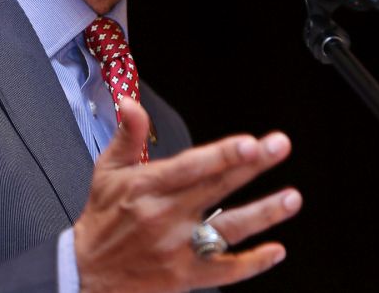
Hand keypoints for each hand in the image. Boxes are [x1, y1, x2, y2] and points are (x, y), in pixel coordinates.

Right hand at [74, 99, 301, 292]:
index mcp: (147, 187)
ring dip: (263, 214)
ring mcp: (177, 249)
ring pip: (228, 229)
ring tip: (291, 198)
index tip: (248, 142)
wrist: (88, 275)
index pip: (190, 167)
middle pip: (216, 188)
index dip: (221, 154)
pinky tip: (276, 251)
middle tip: (279, 146)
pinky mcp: (185, 277)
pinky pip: (225, 271)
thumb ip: (127, 135)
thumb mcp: (107, 171)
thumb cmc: (102, 219)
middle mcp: (165, 217)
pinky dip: (253, 263)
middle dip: (251, 167)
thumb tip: (131, 103)